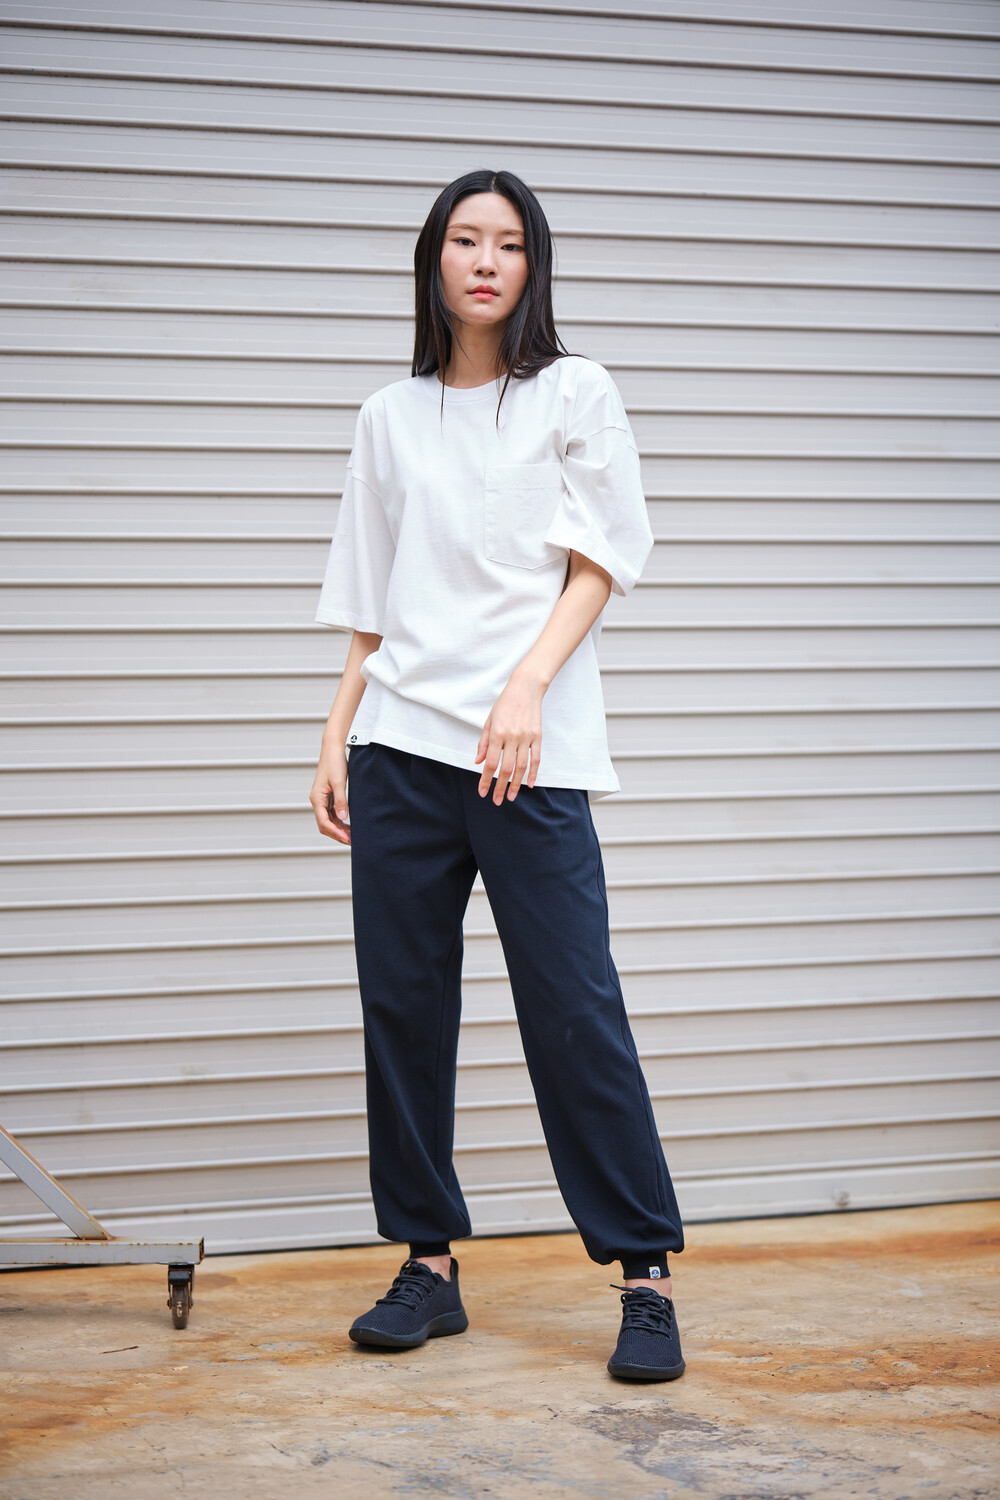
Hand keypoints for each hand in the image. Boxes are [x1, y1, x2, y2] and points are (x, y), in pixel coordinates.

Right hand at [310, 738, 350, 844]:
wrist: (333, 748)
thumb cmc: (335, 763)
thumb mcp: (340, 782)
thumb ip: (341, 800)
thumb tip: (343, 818)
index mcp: (317, 799)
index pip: (324, 822)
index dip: (336, 833)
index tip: (348, 839)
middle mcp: (317, 801)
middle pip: (325, 825)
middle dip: (337, 834)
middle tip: (352, 842)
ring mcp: (322, 799)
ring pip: (328, 820)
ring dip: (339, 829)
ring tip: (352, 836)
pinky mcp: (328, 796)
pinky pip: (332, 813)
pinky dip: (339, 821)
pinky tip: (349, 825)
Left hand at [475, 670, 543, 804]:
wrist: (526, 688)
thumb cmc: (505, 704)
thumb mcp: (489, 721)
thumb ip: (484, 743)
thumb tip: (479, 762)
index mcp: (497, 734)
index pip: (490, 763)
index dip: (486, 780)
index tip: (482, 793)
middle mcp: (511, 737)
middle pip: (505, 769)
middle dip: (499, 787)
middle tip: (497, 801)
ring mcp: (526, 738)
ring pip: (521, 767)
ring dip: (515, 784)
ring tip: (511, 797)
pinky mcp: (537, 737)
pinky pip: (536, 759)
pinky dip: (533, 773)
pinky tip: (530, 784)